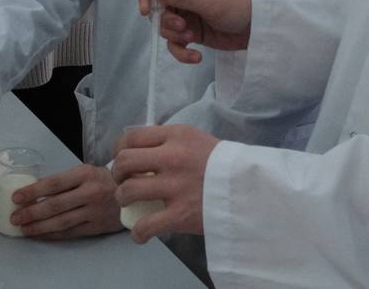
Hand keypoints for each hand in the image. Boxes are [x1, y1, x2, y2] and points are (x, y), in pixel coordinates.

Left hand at [7, 164, 122, 238]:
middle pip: (55, 205)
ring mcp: (95, 211)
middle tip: (15, 217)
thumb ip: (65, 181)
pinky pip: (70, 232)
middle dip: (32, 212)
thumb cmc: (104, 180)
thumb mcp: (86, 172)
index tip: (16, 198)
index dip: (33, 191)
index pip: (54, 183)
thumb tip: (35, 191)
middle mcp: (91, 192)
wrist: (135, 192)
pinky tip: (41, 234)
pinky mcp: (98, 226)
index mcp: (85, 173)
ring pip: (61, 221)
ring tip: (23, 228)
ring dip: (39, 226)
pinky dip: (53, 234)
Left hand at [112, 124, 218, 241]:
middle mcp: (172, 157)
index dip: (118, 149)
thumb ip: (169, 142)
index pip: (131, 137)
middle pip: (124, 162)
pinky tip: (141, 233)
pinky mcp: (181, 214)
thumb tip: (141, 151)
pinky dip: (138, 233)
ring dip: (123, 200)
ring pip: (128, 192)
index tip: (121, 160)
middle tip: (124, 182)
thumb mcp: (196, 139)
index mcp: (176, 135)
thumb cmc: (222, 163)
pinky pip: (145, 225)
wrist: (251, 187)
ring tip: (130, 204)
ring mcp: (176, 187)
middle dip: (117, 175)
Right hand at [139, 0, 252, 63]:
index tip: (147, 12)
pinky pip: (174, 42)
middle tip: (182, 27)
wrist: (259, 30)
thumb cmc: (241, 7)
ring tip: (191, 38)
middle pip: (156, 3)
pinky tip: (196, 57)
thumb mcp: (211, 3)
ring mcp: (185, 11)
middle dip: (164, 19)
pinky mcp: (189, 30)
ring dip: (174, 35)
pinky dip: (181, 52)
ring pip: (163, 24)